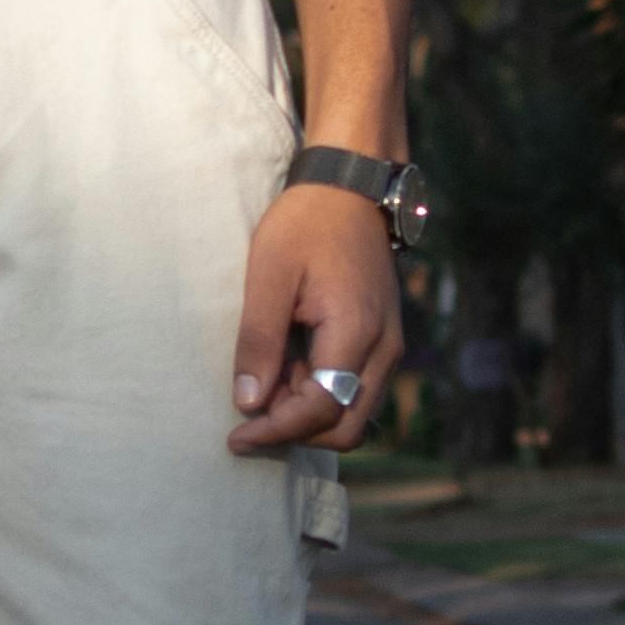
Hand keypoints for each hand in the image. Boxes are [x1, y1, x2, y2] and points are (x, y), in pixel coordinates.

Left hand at [227, 182, 401, 455]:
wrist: (350, 189)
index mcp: (356, 333)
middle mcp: (383, 349)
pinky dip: (321, 397)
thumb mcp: (268, 277)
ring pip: (354, 415)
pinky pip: (356, 391)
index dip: (276, 431)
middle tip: (249, 415)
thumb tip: (248, 403)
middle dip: (295, 433)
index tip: (236, 435)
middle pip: (345, 429)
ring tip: (266, 383)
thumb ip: (259, 342)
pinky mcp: (383, 341)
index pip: (321, 410)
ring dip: (307, 416)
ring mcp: (388, 346)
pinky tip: (288, 369)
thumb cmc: (305, 225)